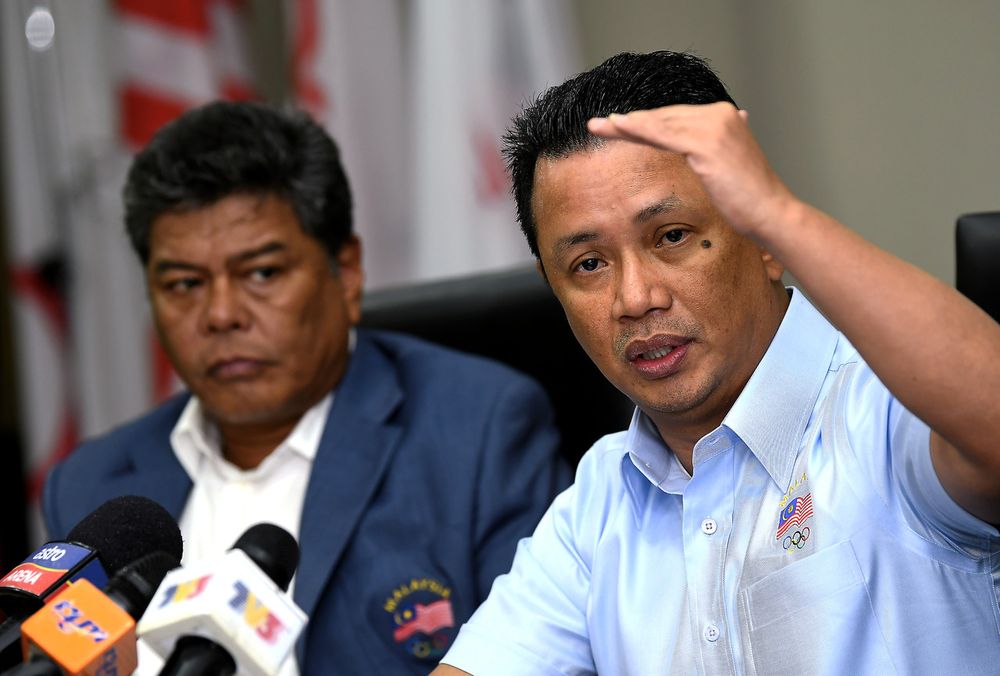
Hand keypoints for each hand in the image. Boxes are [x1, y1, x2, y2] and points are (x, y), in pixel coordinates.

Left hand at [587, 102, 796, 240]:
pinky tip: (618, 127)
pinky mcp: (706, 143)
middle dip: (630, 121)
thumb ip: (715, 149)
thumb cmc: (748, 199)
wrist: (769, 213)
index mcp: (725, 117)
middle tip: (599, 124)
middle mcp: (721, 114)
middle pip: (664, 116)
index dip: (646, 122)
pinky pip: (663, 133)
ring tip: (599, 125)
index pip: (675, 117)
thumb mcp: (727, 167)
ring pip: (659, 123)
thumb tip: (711, 140)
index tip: (619, 126)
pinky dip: (638, 129)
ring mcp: (714, 126)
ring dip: (626, 124)